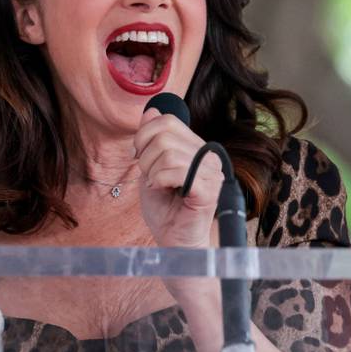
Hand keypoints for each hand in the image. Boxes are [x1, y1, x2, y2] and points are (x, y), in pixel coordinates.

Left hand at [133, 108, 222, 248]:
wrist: (172, 241)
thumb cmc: (164, 208)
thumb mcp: (150, 167)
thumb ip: (152, 139)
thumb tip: (152, 109)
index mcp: (196, 147)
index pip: (168, 121)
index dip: (144, 135)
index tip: (138, 156)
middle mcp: (208, 156)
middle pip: (164, 134)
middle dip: (145, 157)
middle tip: (149, 176)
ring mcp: (211, 172)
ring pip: (167, 153)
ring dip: (151, 172)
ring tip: (157, 186)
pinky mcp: (209, 190)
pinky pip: (176, 171)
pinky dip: (160, 180)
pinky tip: (162, 191)